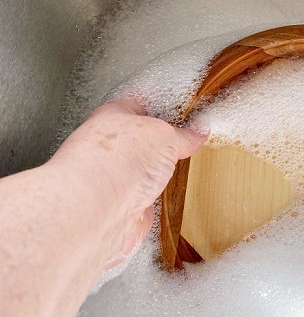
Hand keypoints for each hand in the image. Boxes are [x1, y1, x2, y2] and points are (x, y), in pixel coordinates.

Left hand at [49, 99, 206, 269]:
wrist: (94, 212)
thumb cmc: (112, 164)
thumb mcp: (164, 136)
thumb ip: (183, 135)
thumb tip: (197, 133)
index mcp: (113, 117)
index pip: (140, 104)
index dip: (163, 106)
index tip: (186, 110)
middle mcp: (110, 147)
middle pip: (143, 140)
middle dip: (166, 143)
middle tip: (189, 140)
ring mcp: (116, 178)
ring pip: (146, 170)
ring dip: (162, 173)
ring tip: (178, 168)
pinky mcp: (124, 206)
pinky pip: (149, 197)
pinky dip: (160, 198)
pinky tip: (169, 194)